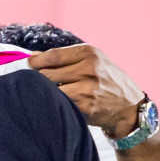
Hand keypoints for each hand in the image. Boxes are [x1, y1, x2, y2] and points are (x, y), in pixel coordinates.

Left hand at [27, 44, 145, 137]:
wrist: (130, 106)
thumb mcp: (93, 62)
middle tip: (42, 84)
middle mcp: (88, 69)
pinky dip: (56, 104)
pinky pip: (60, 103)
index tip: (29, 66)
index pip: (51, 56)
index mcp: (89, 53)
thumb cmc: (107, 81)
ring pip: (50, 90)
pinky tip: (61, 104)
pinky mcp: (85, 106)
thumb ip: (64, 58)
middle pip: (46, 74)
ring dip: (47, 93)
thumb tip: (33, 57)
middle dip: (40, 79)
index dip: (35, 62)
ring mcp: (87, 88)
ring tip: (52, 94)